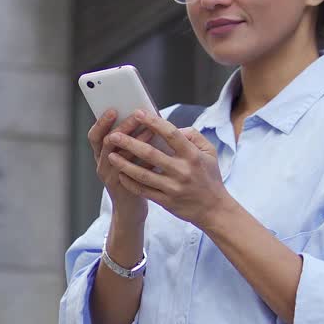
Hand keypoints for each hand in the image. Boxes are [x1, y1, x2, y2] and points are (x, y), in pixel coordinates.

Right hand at [87, 109, 157, 223]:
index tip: (113, 109)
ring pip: (120, 157)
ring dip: (136, 142)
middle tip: (136, 116)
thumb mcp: (125, 158)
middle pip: (107, 142)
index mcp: (101, 154)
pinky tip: (157, 152)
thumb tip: (145, 116)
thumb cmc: (132, 177)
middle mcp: (102, 165)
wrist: (130, 209)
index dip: (101, 122)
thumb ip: (129, 140)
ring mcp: (110, 178)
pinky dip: (144, 160)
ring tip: (150, 130)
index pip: (95, 135)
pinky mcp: (123, 188)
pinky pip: (133, 172)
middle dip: (122, 128)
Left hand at [105, 111, 229, 227]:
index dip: (154, 122)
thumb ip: (193, 136)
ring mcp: (173, 188)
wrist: (214, 210)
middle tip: (113, 135)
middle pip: (151, 154)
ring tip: (110, 155)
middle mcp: (182, 171)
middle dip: (129, 143)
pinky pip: (144, 191)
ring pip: (143, 174)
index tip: (138, 113)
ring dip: (124, 164)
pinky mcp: (166, 201)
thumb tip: (174, 128)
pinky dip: (130, 183)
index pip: (171, 134)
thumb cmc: (210, 177)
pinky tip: (120, 174)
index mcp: (192, 155)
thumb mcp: (209, 152)